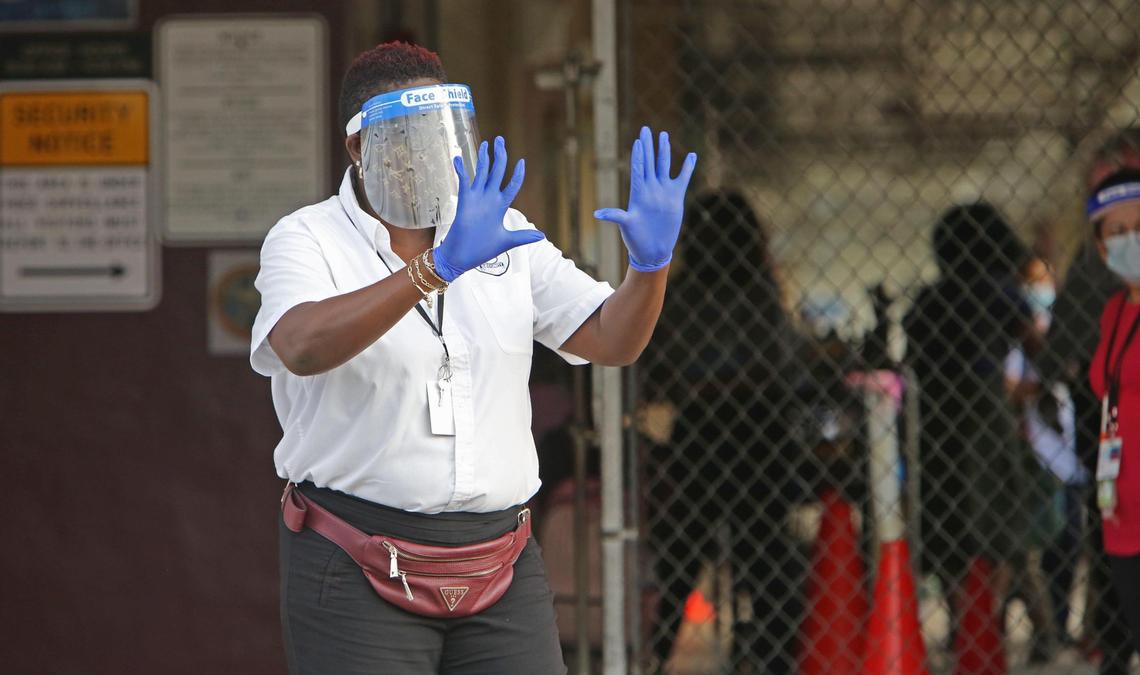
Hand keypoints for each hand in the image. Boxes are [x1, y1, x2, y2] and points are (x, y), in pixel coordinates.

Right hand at [432, 136, 544, 281]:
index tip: (522, 161)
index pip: (512, 185)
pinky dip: (461, 170)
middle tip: (500, 139)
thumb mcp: (507, 241)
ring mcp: (476, 199)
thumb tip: (541, 236)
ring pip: (482, 173)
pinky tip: (459, 158)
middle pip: (497, 171)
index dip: (518, 174)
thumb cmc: (482, 249)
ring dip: (484, 158)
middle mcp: (489, 199)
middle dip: (499, 155)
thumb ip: (523, 236)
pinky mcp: (464, 202)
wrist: (462, 257)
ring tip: (486, 143)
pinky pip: (463, 182)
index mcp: (500, 206)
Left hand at [594, 126, 696, 271]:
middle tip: (646, 129)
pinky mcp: (676, 197)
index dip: (638, 154)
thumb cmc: (636, 239)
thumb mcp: (625, 226)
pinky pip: (683, 178)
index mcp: (638, 193)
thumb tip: (598, 214)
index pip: (638, 168)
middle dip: (649, 145)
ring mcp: (663, 191)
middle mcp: (651, 189)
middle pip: (649, 162)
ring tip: (664, 136)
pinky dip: (687, 168)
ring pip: (664, 166)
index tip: (638, 140)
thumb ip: (615, 216)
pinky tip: (691, 156)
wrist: (653, 250)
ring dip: (664, 151)